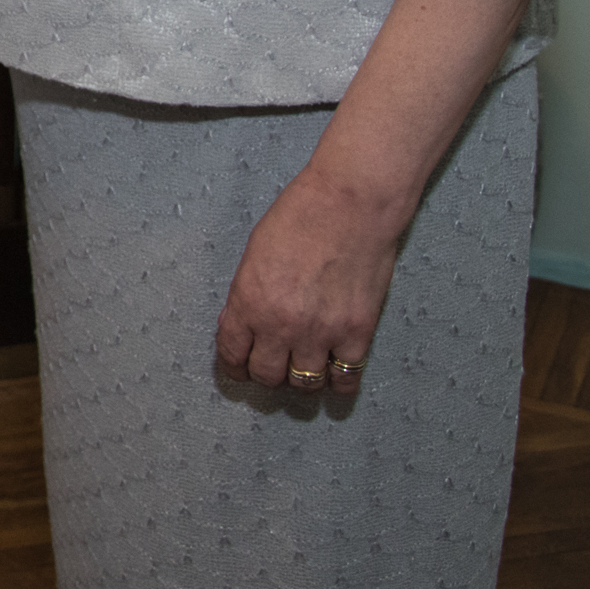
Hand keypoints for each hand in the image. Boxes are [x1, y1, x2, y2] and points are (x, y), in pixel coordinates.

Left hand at [214, 170, 397, 396]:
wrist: (350, 204)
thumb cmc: (299, 217)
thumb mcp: (254, 255)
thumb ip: (245, 296)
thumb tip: (238, 326)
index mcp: (249, 302)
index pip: (232, 354)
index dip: (233, 366)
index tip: (239, 367)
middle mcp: (281, 325)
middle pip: (267, 376)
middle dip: (265, 374)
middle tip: (272, 365)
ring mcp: (321, 333)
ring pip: (304, 384)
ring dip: (300, 380)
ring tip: (302, 368)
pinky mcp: (357, 334)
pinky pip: (345, 379)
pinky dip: (337, 383)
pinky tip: (333, 373)